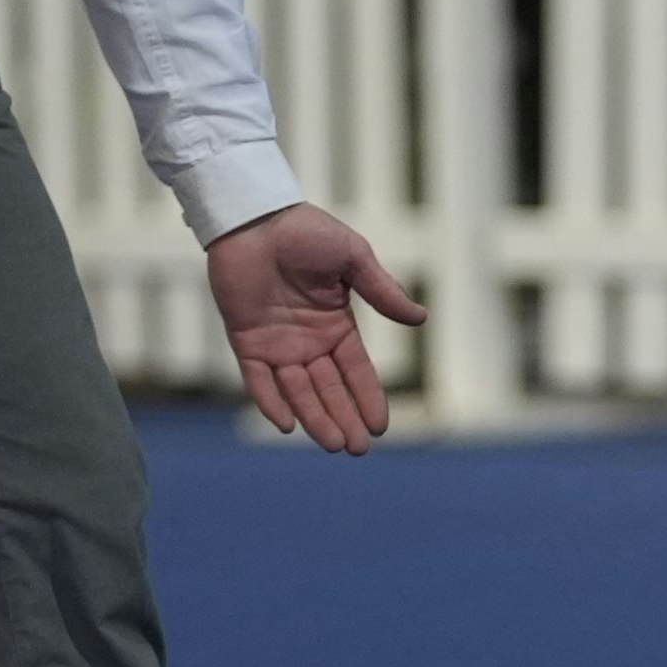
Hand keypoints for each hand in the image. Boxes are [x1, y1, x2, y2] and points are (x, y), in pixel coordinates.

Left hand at [207, 203, 425, 455]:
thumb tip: (420, 319)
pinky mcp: (246, 341)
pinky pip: (258, 380)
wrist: (255, 216)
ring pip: (298, 391)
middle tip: (357, 449)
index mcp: (336, 324)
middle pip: (329, 389)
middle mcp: (308, 341)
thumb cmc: (306, 231)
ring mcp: (277, 344)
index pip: (356, 371)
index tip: (380, 425)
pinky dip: (271, 402)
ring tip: (333, 443)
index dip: (368, 397)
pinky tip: (288, 424)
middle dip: (344, 418)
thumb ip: (382, 291)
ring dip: (315, 418)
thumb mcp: (353, 259)